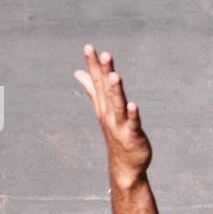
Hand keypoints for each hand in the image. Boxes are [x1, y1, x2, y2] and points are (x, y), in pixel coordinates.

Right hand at [74, 45, 151, 183]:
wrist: (124, 165)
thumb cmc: (116, 134)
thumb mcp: (103, 110)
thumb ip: (92, 89)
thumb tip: (79, 72)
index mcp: (103, 106)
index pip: (96, 82)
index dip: (93, 65)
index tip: (89, 47)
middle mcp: (109, 114)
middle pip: (106, 90)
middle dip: (105, 73)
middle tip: (104, 54)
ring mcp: (120, 125)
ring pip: (117, 105)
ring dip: (116, 91)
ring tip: (115, 75)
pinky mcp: (132, 136)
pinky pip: (132, 124)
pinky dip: (132, 115)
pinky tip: (133, 105)